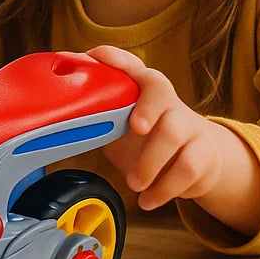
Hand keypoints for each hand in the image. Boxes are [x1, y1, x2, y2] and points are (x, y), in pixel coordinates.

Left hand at [87, 46, 259, 236]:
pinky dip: (164, 190)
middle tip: (136, 128)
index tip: (97, 58)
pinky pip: (188, 170)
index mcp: (143, 89)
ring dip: (151, 162)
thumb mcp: (122, 124)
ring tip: (134, 183)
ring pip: (176, 134)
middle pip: (161, 90)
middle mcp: (169, 101)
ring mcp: (190, 126)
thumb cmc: (149, 138)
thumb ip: (97, 116)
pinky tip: (147, 200)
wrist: (201, 159)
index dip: (115, 60)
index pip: (131, 64)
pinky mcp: (205, 155)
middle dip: (147, 107)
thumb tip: (54, 114)